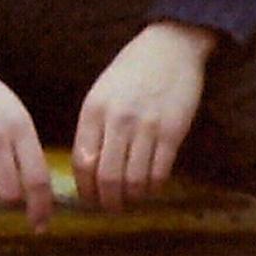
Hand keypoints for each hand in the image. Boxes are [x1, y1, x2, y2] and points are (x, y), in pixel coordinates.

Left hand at [71, 22, 219, 211]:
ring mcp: (146, 127)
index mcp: (93, 111)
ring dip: (131, 198)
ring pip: (134, 180)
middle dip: (107, 201)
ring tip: (131, 200)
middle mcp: (117, 120)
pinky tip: (151, 188)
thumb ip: (92, 127)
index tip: (89, 198)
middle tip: (110, 208)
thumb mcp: (100, 93)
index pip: (82, 162)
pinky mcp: (173, 132)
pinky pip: (160, 172)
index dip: (84, 189)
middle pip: (107, 177)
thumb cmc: (131, 71)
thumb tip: (87, 167)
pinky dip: (154, 188)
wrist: (170, 47)